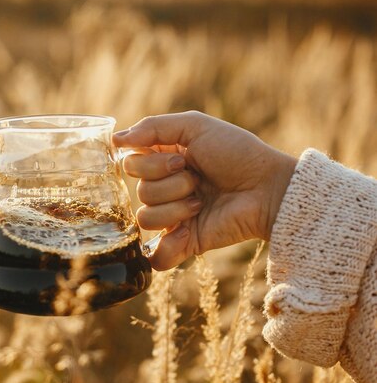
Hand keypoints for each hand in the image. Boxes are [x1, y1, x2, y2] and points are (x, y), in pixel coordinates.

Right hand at [113, 111, 296, 269]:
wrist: (267, 188)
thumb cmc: (237, 153)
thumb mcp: (196, 126)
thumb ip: (153, 127)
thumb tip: (116, 140)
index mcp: (163, 161)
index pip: (130, 164)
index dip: (150, 163)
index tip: (179, 158)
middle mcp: (165, 189)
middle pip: (138, 191)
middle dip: (169, 183)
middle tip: (197, 178)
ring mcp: (173, 217)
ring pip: (146, 218)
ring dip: (176, 207)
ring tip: (202, 202)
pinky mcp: (185, 243)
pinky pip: (156, 255)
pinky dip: (165, 249)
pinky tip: (186, 232)